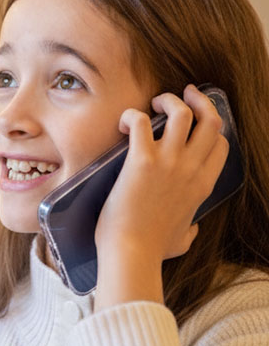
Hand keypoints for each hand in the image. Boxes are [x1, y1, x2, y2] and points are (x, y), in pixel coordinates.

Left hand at [93, 84, 229, 308]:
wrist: (131, 252)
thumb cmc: (152, 248)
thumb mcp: (184, 239)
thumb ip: (191, 229)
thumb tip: (193, 229)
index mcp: (204, 185)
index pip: (221, 143)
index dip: (210, 126)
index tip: (197, 119)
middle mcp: (192, 169)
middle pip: (210, 122)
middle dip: (199, 101)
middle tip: (183, 94)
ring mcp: (169, 163)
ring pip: (183, 114)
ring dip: (169, 101)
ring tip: (154, 103)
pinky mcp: (141, 160)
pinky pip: (141, 122)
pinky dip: (132, 115)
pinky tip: (123, 123)